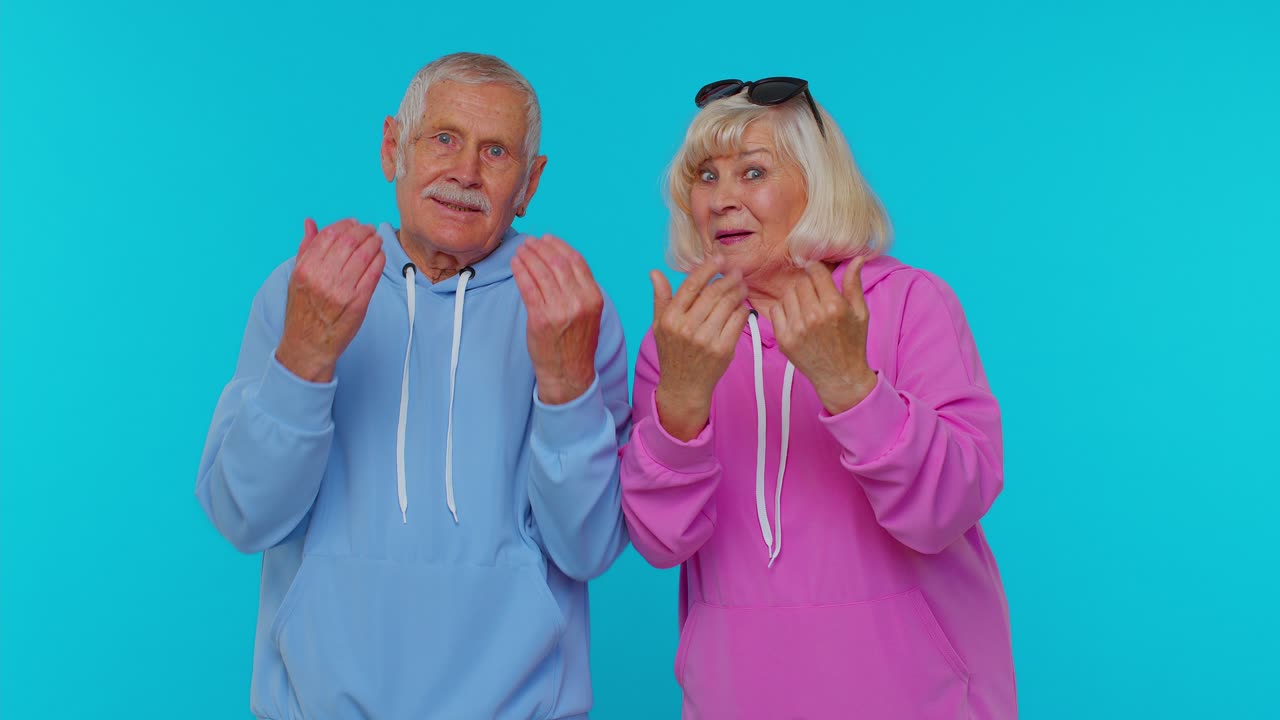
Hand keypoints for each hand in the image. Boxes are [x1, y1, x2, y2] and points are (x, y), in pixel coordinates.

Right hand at [276, 218, 384, 382]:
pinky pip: (373, 274)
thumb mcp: (296, 277)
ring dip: (374, 243)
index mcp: (305, 269)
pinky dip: (379, 260)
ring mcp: (341, 291)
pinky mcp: (358, 303)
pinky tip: (379, 256)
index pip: (330, 235)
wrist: (309, 344)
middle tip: (370, 229)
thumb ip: (305, 248)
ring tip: (377, 240)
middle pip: (349, 242)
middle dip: (363, 231)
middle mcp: (322, 278)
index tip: (354, 223)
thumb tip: (310, 223)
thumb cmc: (303, 310)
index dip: (345, 224)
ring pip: (364, 255)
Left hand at [511, 235, 602, 404]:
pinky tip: (515, 263)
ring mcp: (559, 310)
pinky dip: (520, 271)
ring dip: (528, 256)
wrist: (569, 372)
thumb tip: (559, 259)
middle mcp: (579, 301)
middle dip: (540, 247)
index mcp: (593, 297)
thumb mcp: (588, 312)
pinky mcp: (540, 318)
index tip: (547, 238)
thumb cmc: (576, 342)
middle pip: (557, 262)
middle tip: (529, 242)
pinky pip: (528, 286)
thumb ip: (579, 288)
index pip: (576, 261)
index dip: (559, 245)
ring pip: (541, 271)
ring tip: (520, 250)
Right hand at [650, 259, 750, 440]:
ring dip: (739, 291)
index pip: (691, 285)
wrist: (684, 387)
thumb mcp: (659, 325)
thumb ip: (660, 298)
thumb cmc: (672, 353)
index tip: (719, 259)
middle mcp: (687, 328)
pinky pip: (738, 320)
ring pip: (729, 304)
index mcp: (670, 319)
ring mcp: (706, 339)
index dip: (708, 268)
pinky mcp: (723, 349)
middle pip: (714, 292)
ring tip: (742, 287)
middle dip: (729, 278)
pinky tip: (742, 306)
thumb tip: (655, 272)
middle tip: (737, 273)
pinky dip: (743, 310)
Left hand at [770, 258, 876, 414]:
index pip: (815, 272)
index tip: (815, 273)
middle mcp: (813, 316)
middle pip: (800, 282)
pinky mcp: (783, 339)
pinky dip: (783, 310)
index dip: (815, 269)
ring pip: (787, 295)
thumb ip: (854, 284)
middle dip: (807, 285)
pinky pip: (775, 310)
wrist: (840, 376)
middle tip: (814, 296)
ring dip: (795, 297)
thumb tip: (857, 258)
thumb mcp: (860, 313)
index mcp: (834, 306)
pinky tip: (796, 318)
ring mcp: (796, 328)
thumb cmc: (853, 343)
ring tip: (806, 308)